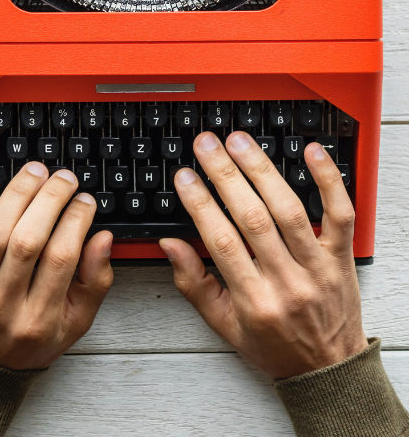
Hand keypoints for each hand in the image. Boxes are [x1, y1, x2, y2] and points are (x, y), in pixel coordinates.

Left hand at [0, 162, 113, 369]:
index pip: (61, 258)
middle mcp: (3, 306)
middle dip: (50, 199)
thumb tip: (103, 238)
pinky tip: (2, 200)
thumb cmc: (31, 341)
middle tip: (65, 179)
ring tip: (36, 174)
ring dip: (18, 195)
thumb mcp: (76, 322)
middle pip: (27, 241)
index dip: (76, 220)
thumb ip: (96, 280)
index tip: (86, 201)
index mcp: (39, 319)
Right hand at [160, 133, 367, 378]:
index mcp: (255, 301)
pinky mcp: (341, 255)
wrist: (328, 370)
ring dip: (262, 170)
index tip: (184, 177)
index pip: (222, 242)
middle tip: (207, 145)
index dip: (200, 204)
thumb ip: (194, 283)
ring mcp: (318, 266)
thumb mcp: (224, 325)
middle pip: (254, 218)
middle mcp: (288, 281)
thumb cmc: (274, 345)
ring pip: (290, 209)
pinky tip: (312, 152)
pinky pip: (340, 213)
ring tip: (239, 142)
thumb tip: (170, 243)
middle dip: (225, 175)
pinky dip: (328, 180)